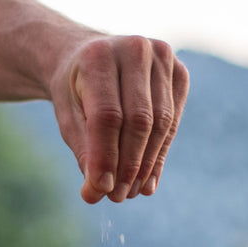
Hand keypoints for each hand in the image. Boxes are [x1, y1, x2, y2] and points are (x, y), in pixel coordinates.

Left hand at [52, 34, 188, 203]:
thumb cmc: (74, 90)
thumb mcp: (67, 117)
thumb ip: (83, 151)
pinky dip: (160, 153)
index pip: (107, 116)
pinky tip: (147, 180)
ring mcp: (162, 57)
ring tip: (129, 193)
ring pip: (161, 123)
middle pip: (139, 121)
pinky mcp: (180, 72)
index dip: (105, 156)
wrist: (89, 55)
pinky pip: (173, 120)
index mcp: (98, 56)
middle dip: (129, 165)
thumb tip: (96, 194)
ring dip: (146, 164)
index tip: (101, 190)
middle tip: (117, 197)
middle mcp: (134, 49)